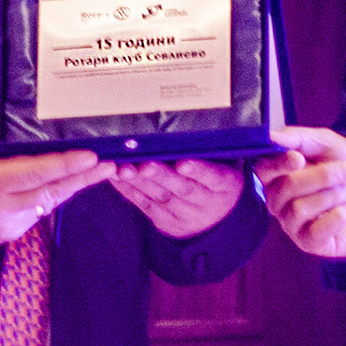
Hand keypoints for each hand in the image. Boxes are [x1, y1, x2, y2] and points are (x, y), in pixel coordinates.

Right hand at [0, 138, 112, 251]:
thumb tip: (32, 141)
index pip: (35, 172)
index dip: (65, 164)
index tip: (91, 155)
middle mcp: (2, 208)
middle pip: (51, 191)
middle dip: (83, 177)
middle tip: (111, 164)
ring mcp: (8, 225)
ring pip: (47, 203)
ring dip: (71, 186)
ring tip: (97, 170)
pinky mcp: (10, 235)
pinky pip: (37, 213)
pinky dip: (50, 197)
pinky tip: (65, 183)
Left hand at [111, 158, 245, 238]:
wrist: (216, 216)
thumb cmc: (216, 174)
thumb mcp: (224, 161)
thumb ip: (209, 147)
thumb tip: (187, 123)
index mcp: (227, 184)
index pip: (214, 177)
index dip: (198, 170)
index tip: (183, 163)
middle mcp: (208, 203)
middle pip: (184, 189)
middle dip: (162, 176)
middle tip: (145, 164)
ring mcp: (187, 216)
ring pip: (161, 198)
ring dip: (140, 183)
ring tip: (124, 169)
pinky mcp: (167, 222)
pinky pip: (145, 205)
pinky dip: (129, 190)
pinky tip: (117, 176)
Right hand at [257, 127, 345, 258]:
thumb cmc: (344, 168)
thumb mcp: (326, 143)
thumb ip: (298, 137)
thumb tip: (271, 136)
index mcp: (277, 174)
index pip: (263, 170)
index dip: (278, 164)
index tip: (299, 158)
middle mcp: (278, 201)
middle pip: (287, 188)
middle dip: (322, 176)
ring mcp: (291, 224)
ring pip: (300, 209)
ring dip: (332, 195)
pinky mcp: (308, 243)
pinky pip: (315, 232)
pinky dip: (337, 217)